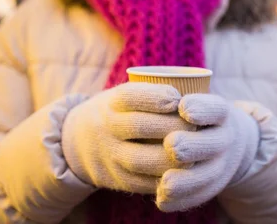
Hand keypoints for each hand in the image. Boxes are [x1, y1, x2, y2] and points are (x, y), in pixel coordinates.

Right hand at [61, 82, 194, 193]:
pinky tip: (183, 173)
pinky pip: (142, 183)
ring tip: (194, 153)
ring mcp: (110, 155)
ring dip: (171, 157)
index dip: (156, 97)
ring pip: (141, 159)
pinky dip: (165, 179)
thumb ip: (153, 94)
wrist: (79, 143)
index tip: (177, 99)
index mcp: (111, 103)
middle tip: (197, 127)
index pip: (131, 96)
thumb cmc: (119, 113)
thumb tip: (196, 92)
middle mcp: (107, 127)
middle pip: (139, 126)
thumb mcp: (125, 96)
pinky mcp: (117, 180)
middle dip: (172, 127)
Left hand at [157, 94, 259, 211]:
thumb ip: (162, 94)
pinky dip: (182, 199)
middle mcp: (224, 137)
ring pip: (206, 175)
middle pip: (210, 144)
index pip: (216, 108)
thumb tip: (139, 95)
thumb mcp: (186, 98)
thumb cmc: (187, 112)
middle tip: (172, 146)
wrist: (221, 140)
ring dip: (185, 180)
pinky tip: (163, 200)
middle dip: (191, 147)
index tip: (182, 106)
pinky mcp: (213, 185)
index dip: (202, 108)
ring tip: (165, 183)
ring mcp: (221, 163)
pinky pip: (200, 196)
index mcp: (219, 112)